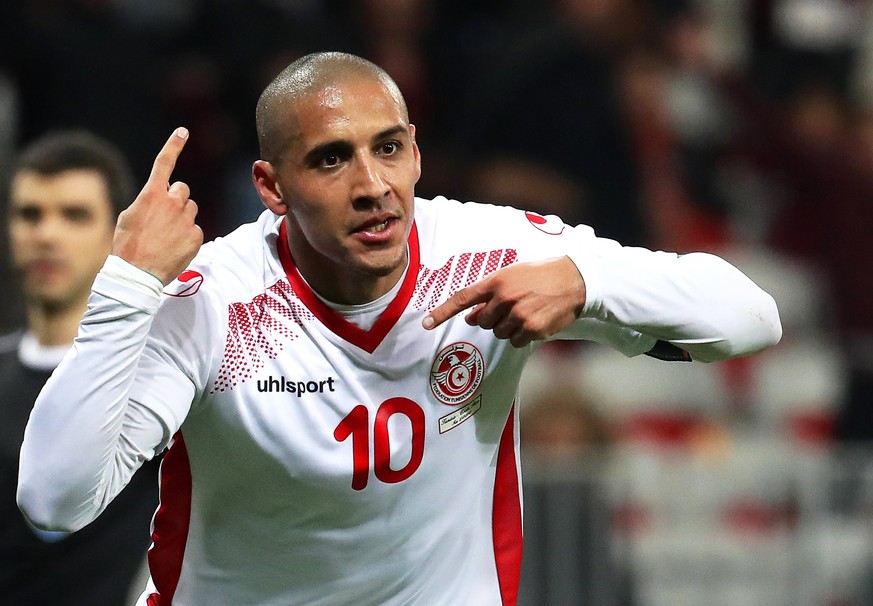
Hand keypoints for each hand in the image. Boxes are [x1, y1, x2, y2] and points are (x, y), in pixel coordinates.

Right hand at [112, 128, 202, 284]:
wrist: (138, 273)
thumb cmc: (128, 245)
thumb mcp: (130, 217)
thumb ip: (148, 202)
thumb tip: (159, 198)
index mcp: (152, 194)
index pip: (164, 164)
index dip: (173, 146)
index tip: (183, 132)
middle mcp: (172, 202)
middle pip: (182, 190)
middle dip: (175, 199)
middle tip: (163, 217)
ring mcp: (186, 219)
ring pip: (190, 209)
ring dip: (182, 217)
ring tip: (166, 235)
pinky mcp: (196, 235)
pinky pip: (194, 228)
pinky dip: (186, 236)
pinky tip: (173, 247)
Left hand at [422, 257, 586, 346]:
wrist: (575, 279)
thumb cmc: (542, 275)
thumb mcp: (512, 277)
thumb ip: (489, 296)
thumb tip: (470, 316)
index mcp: (496, 281)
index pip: (462, 298)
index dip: (442, 312)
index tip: (425, 324)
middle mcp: (504, 298)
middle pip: (482, 322)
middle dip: (493, 319)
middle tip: (514, 307)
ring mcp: (518, 314)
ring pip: (499, 333)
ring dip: (510, 327)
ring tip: (528, 311)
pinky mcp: (531, 328)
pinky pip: (516, 341)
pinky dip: (524, 336)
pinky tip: (536, 321)